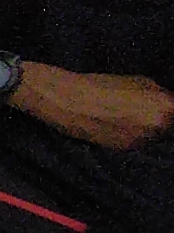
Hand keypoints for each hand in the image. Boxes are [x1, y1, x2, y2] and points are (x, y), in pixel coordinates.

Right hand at [10, 64, 173, 152]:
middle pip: (171, 128)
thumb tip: (170, 101)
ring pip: (156, 137)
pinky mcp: (126, 151)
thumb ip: (160, 95)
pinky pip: (139, 143)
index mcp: (166, 107)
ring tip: (130, 117)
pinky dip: (134, 135)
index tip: (167, 109)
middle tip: (147, 111)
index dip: (171, 111)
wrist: (70, 102)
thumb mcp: (140, 81)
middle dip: (165, 121)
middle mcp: (159, 128)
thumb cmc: (103, 85)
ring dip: (150, 130)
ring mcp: (143, 142)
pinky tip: (119, 125)